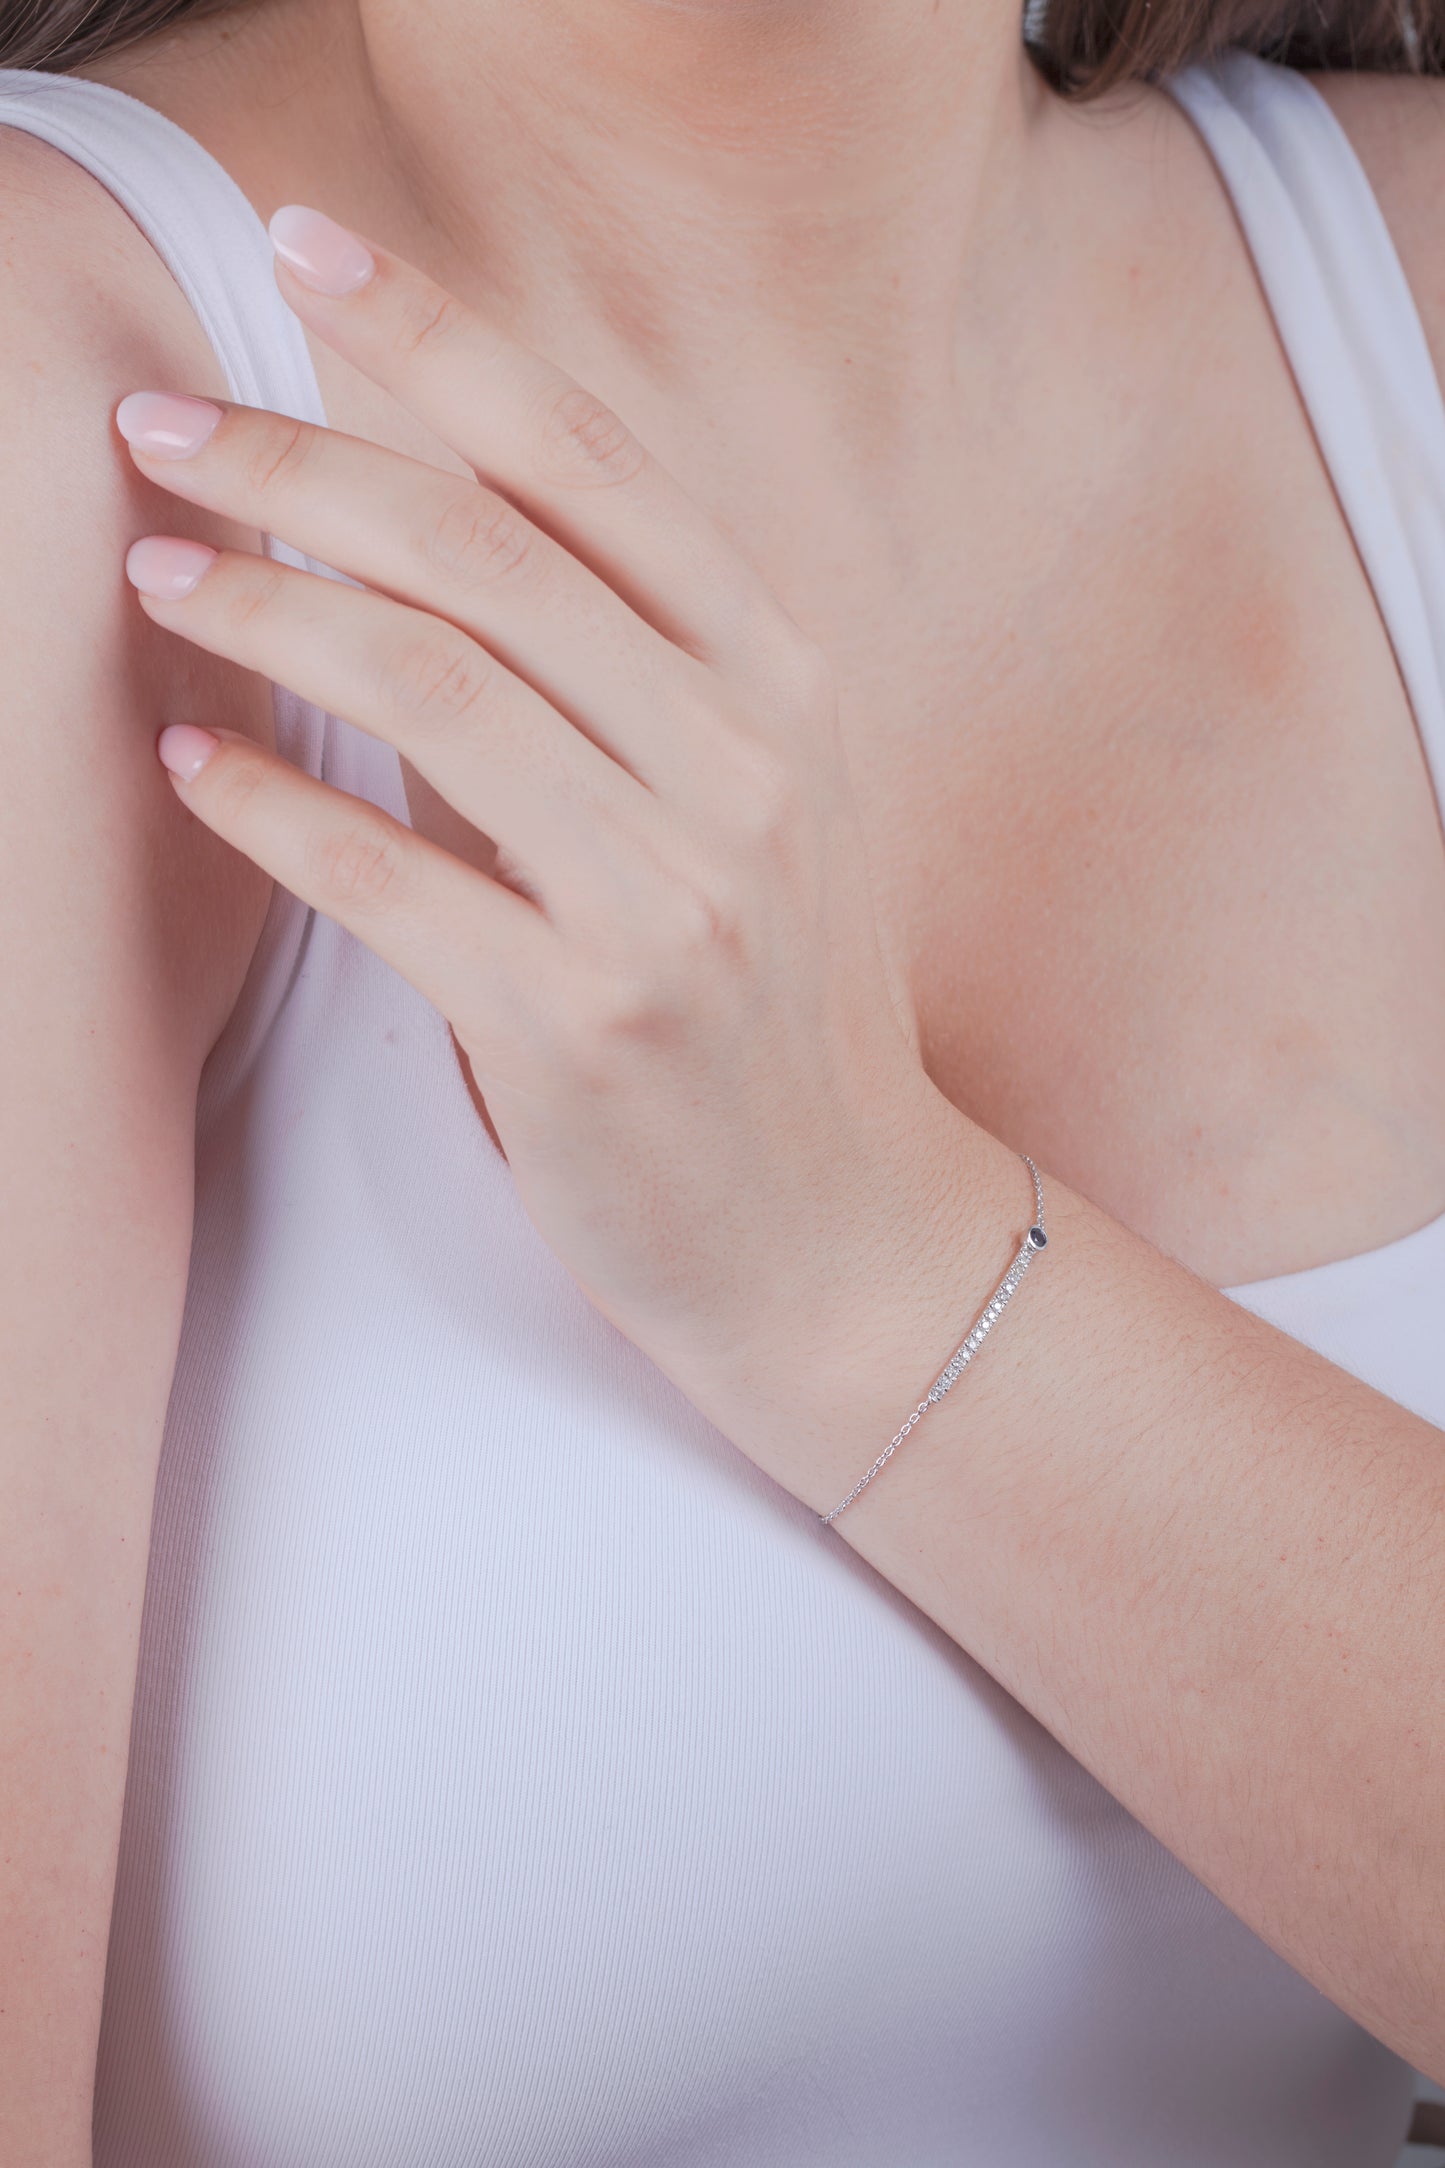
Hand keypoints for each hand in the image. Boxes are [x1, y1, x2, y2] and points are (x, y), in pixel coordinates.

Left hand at [116, 207, 1010, 1489]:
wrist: (842, 1232)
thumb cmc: (774, 1011)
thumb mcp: (757, 806)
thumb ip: (633, 672)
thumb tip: (430, 541)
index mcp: (785, 684)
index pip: (590, 464)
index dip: (433, 339)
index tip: (300, 255)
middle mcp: (745, 765)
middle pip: (482, 549)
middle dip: (294, 460)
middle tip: (160, 424)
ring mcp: (672, 896)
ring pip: (427, 685)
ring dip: (261, 608)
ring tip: (154, 572)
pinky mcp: (583, 1023)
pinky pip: (388, 878)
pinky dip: (270, 808)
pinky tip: (197, 762)